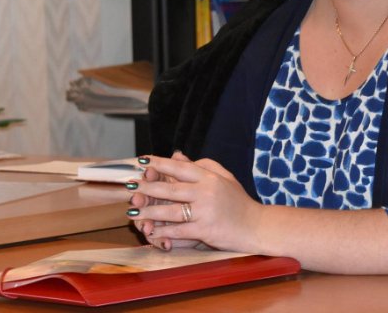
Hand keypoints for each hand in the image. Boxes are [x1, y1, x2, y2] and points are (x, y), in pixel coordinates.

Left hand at [127, 153, 261, 252]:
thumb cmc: (239, 202)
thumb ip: (203, 165)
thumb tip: (178, 155)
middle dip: (147, 187)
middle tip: (129, 186)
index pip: (180, 167)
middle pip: (171, 188)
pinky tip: (150, 231)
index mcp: (210, 177)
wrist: (258, 226)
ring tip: (133, 211)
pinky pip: (179, 230)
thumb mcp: (224, 178)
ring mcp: (206, 211)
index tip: (142, 161)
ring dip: (149, 211)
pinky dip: (164, 232)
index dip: (160, 163)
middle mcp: (207, 191)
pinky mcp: (206, 230)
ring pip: (171, 211)